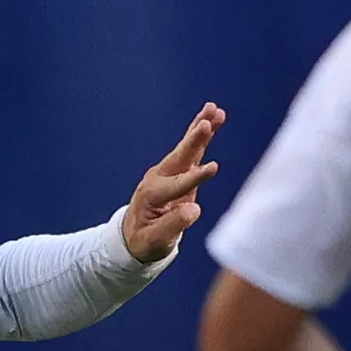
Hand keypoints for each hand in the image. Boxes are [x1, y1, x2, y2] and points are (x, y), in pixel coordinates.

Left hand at [123, 102, 226, 264]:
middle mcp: (158, 178)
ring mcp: (167, 172)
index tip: (214, 168)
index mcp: (152, 196)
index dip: (196, 177)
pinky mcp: (178, 170)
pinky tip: (215, 116)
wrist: (134, 234)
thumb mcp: (155, 241)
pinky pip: (192, 148)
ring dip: (200, 128)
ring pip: (187, 147)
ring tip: (215, 110)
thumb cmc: (145, 241)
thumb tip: (194, 210)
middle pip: (180, 157)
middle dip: (194, 141)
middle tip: (205, 124)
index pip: (178, 185)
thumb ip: (173, 226)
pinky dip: (202, 133)